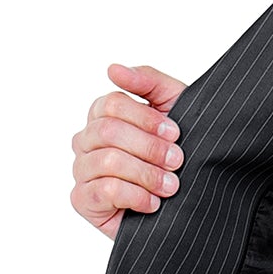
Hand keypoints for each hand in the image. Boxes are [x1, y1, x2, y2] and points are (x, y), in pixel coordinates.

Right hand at [70, 63, 185, 237]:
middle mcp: (86, 141)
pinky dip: (136, 197)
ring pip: (107, 161)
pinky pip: (104, 190)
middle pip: (107, 132)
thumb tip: (112, 69)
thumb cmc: (179, 154)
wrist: (190, 204)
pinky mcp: (83, 200)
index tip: (175, 133)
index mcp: (103, 116)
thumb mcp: (174, 107)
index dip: (146, 118)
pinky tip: (154, 203)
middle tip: (177, 161)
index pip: (112, 104)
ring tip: (171, 186)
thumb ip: (148, 82)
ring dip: (147, 174)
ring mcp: (82, 170)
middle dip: (149, 148)